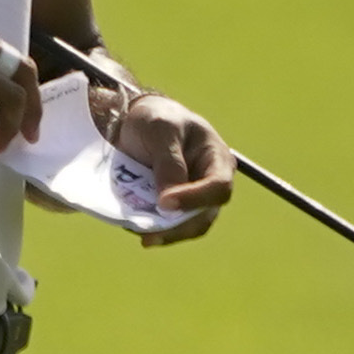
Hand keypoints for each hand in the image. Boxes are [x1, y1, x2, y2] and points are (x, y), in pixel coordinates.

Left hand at [99, 82, 237, 244]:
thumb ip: (168, 162)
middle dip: (177, 226)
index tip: (164, 202)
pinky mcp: (174, 209)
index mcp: (217, 159)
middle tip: (148, 233)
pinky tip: (134, 226)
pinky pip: (168, 227)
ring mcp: (193, 199)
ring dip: (164, 234)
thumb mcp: (161, 130)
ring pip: (187, 228)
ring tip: (140, 233)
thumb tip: (168, 202)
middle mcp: (210, 184)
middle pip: (204, 216)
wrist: (139, 126)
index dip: (195, 199)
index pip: (218, 187)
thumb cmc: (157, 119)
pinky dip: (152, 229)